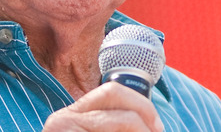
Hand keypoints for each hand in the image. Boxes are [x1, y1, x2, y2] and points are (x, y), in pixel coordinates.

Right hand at [43, 82, 164, 130]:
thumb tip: (150, 125)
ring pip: (120, 119)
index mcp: (71, 117)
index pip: (111, 92)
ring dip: (141, 131)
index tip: (157, 127)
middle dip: (143, 109)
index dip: (141, 104)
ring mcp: (63, 129)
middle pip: (113, 92)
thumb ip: (108, 128)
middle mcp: (63, 119)